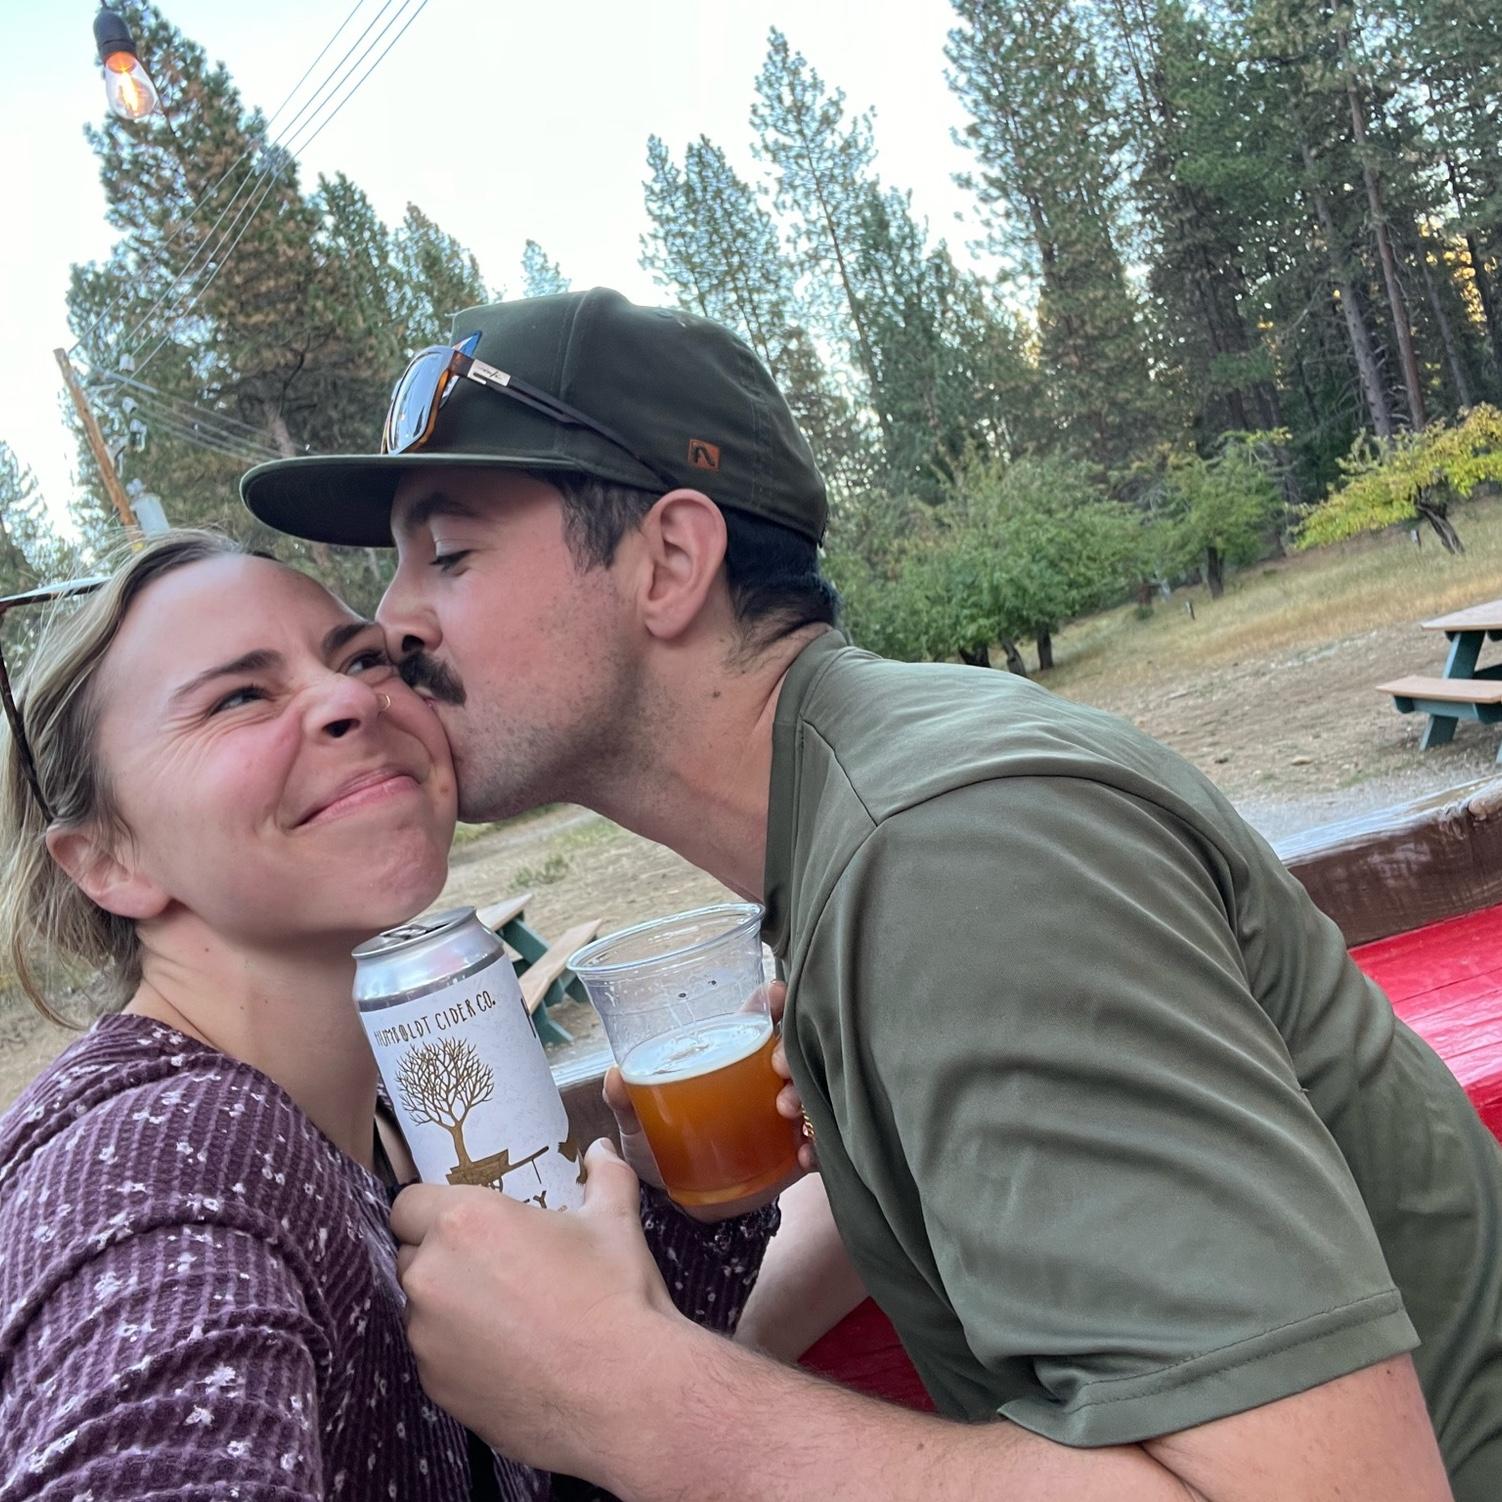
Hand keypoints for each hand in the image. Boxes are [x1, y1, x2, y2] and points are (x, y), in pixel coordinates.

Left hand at [393, 1139, 678, 1476]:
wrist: (624, 1393)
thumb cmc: (615, 1296)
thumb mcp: (615, 1219)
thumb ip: (602, 1174)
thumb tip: (600, 1149)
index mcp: (464, 1223)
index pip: (408, 1203)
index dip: (433, 1210)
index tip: (468, 1221)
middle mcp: (430, 1277)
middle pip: (411, 1255)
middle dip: (442, 1257)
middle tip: (494, 1265)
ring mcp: (427, 1338)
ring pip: (421, 1309)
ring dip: (450, 1306)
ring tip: (507, 1315)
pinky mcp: (435, 1387)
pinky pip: (434, 1357)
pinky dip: (459, 1353)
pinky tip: (509, 1356)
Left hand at [602, 980, 816, 1220]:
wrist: (677, 1210)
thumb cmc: (659, 1149)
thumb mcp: (638, 1123)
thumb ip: (626, 1101)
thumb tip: (614, 1075)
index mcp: (729, 1060)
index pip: (758, 1019)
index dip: (772, 1001)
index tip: (777, 994)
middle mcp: (762, 1082)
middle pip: (792, 1050)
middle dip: (790, 1050)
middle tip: (777, 1066)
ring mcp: (782, 1118)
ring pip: (810, 1092)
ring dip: (803, 1093)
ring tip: (783, 1109)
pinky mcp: (792, 1155)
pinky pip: (820, 1144)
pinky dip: (816, 1146)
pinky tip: (801, 1153)